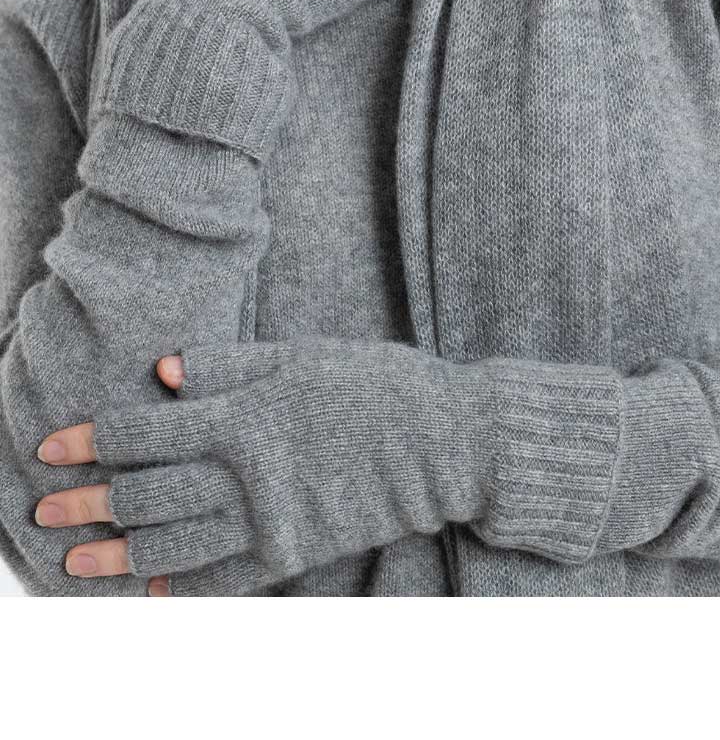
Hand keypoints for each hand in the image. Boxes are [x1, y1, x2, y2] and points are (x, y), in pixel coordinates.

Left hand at [35, 337, 497, 596]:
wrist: (449, 443)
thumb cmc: (378, 384)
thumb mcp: (302, 356)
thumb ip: (228, 366)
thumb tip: (160, 372)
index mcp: (243, 416)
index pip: (142, 432)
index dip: (89, 440)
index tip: (50, 447)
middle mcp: (246, 474)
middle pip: (144, 495)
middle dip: (86, 502)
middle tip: (43, 509)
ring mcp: (270, 521)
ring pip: (173, 546)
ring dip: (117, 553)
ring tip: (76, 558)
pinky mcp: (295, 553)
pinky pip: (225, 582)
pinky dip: (183, 589)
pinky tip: (151, 592)